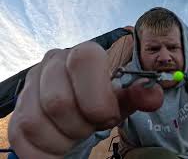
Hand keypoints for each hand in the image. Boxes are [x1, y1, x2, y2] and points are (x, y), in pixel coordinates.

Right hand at [8, 41, 163, 157]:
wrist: (75, 109)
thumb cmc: (100, 102)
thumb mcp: (123, 99)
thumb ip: (139, 96)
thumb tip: (153, 94)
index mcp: (82, 55)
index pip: (86, 60)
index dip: (98, 97)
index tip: (107, 116)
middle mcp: (52, 64)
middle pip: (59, 101)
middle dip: (82, 124)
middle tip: (91, 125)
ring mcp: (30, 88)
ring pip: (37, 122)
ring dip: (65, 138)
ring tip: (77, 132)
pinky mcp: (18, 114)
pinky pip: (24, 139)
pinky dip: (49, 151)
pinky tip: (62, 141)